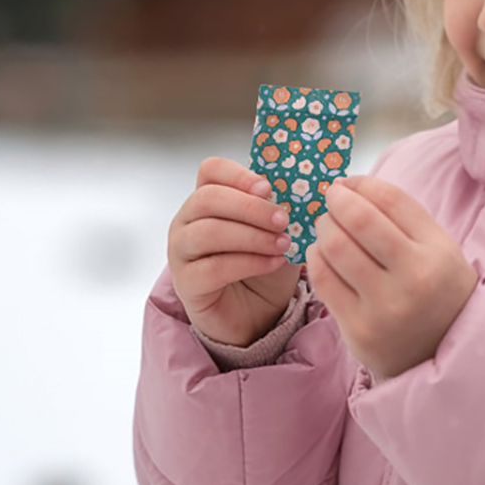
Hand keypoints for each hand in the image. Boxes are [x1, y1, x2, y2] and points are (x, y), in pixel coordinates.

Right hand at [168, 157, 301, 345]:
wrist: (259, 313)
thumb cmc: (265, 265)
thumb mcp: (280, 231)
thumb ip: (282, 208)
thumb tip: (303, 188)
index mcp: (209, 199)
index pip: (211, 170)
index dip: (239, 174)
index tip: (268, 188)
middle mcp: (188, 221)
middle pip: (208, 198)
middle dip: (251, 207)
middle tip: (284, 219)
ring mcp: (181, 252)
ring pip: (208, 232)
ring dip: (252, 236)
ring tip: (283, 244)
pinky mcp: (187, 283)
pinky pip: (212, 267)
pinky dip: (248, 263)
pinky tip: (272, 263)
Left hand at [305, 175, 477, 379]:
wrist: (443, 349)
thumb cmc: (436, 287)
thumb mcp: (438, 246)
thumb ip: (400, 214)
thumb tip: (347, 185)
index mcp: (437, 252)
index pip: (390, 200)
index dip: (361, 183)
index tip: (347, 183)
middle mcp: (413, 279)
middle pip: (357, 220)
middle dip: (336, 202)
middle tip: (333, 201)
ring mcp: (384, 308)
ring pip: (334, 247)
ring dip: (323, 228)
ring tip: (328, 227)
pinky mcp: (358, 329)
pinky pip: (322, 279)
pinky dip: (316, 257)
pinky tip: (323, 254)